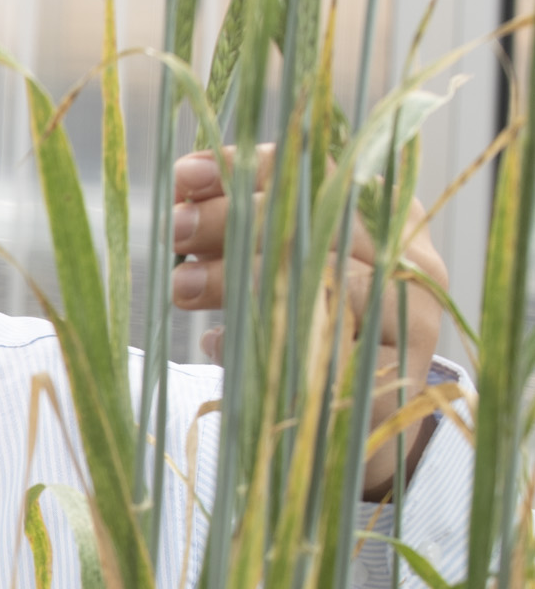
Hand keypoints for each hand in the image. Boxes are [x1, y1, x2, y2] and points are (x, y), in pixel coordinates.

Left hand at [170, 146, 446, 499]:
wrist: (359, 421)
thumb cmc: (312, 327)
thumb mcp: (281, 265)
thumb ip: (245, 228)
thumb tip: (185, 192)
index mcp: (388, 213)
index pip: (321, 170)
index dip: (250, 167)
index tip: (186, 176)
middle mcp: (410, 257)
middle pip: (322, 220)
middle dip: (237, 218)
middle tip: (176, 228)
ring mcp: (412, 317)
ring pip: (323, 279)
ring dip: (242, 278)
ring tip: (182, 285)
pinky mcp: (395, 376)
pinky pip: (323, 351)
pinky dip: (266, 344)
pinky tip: (218, 343)